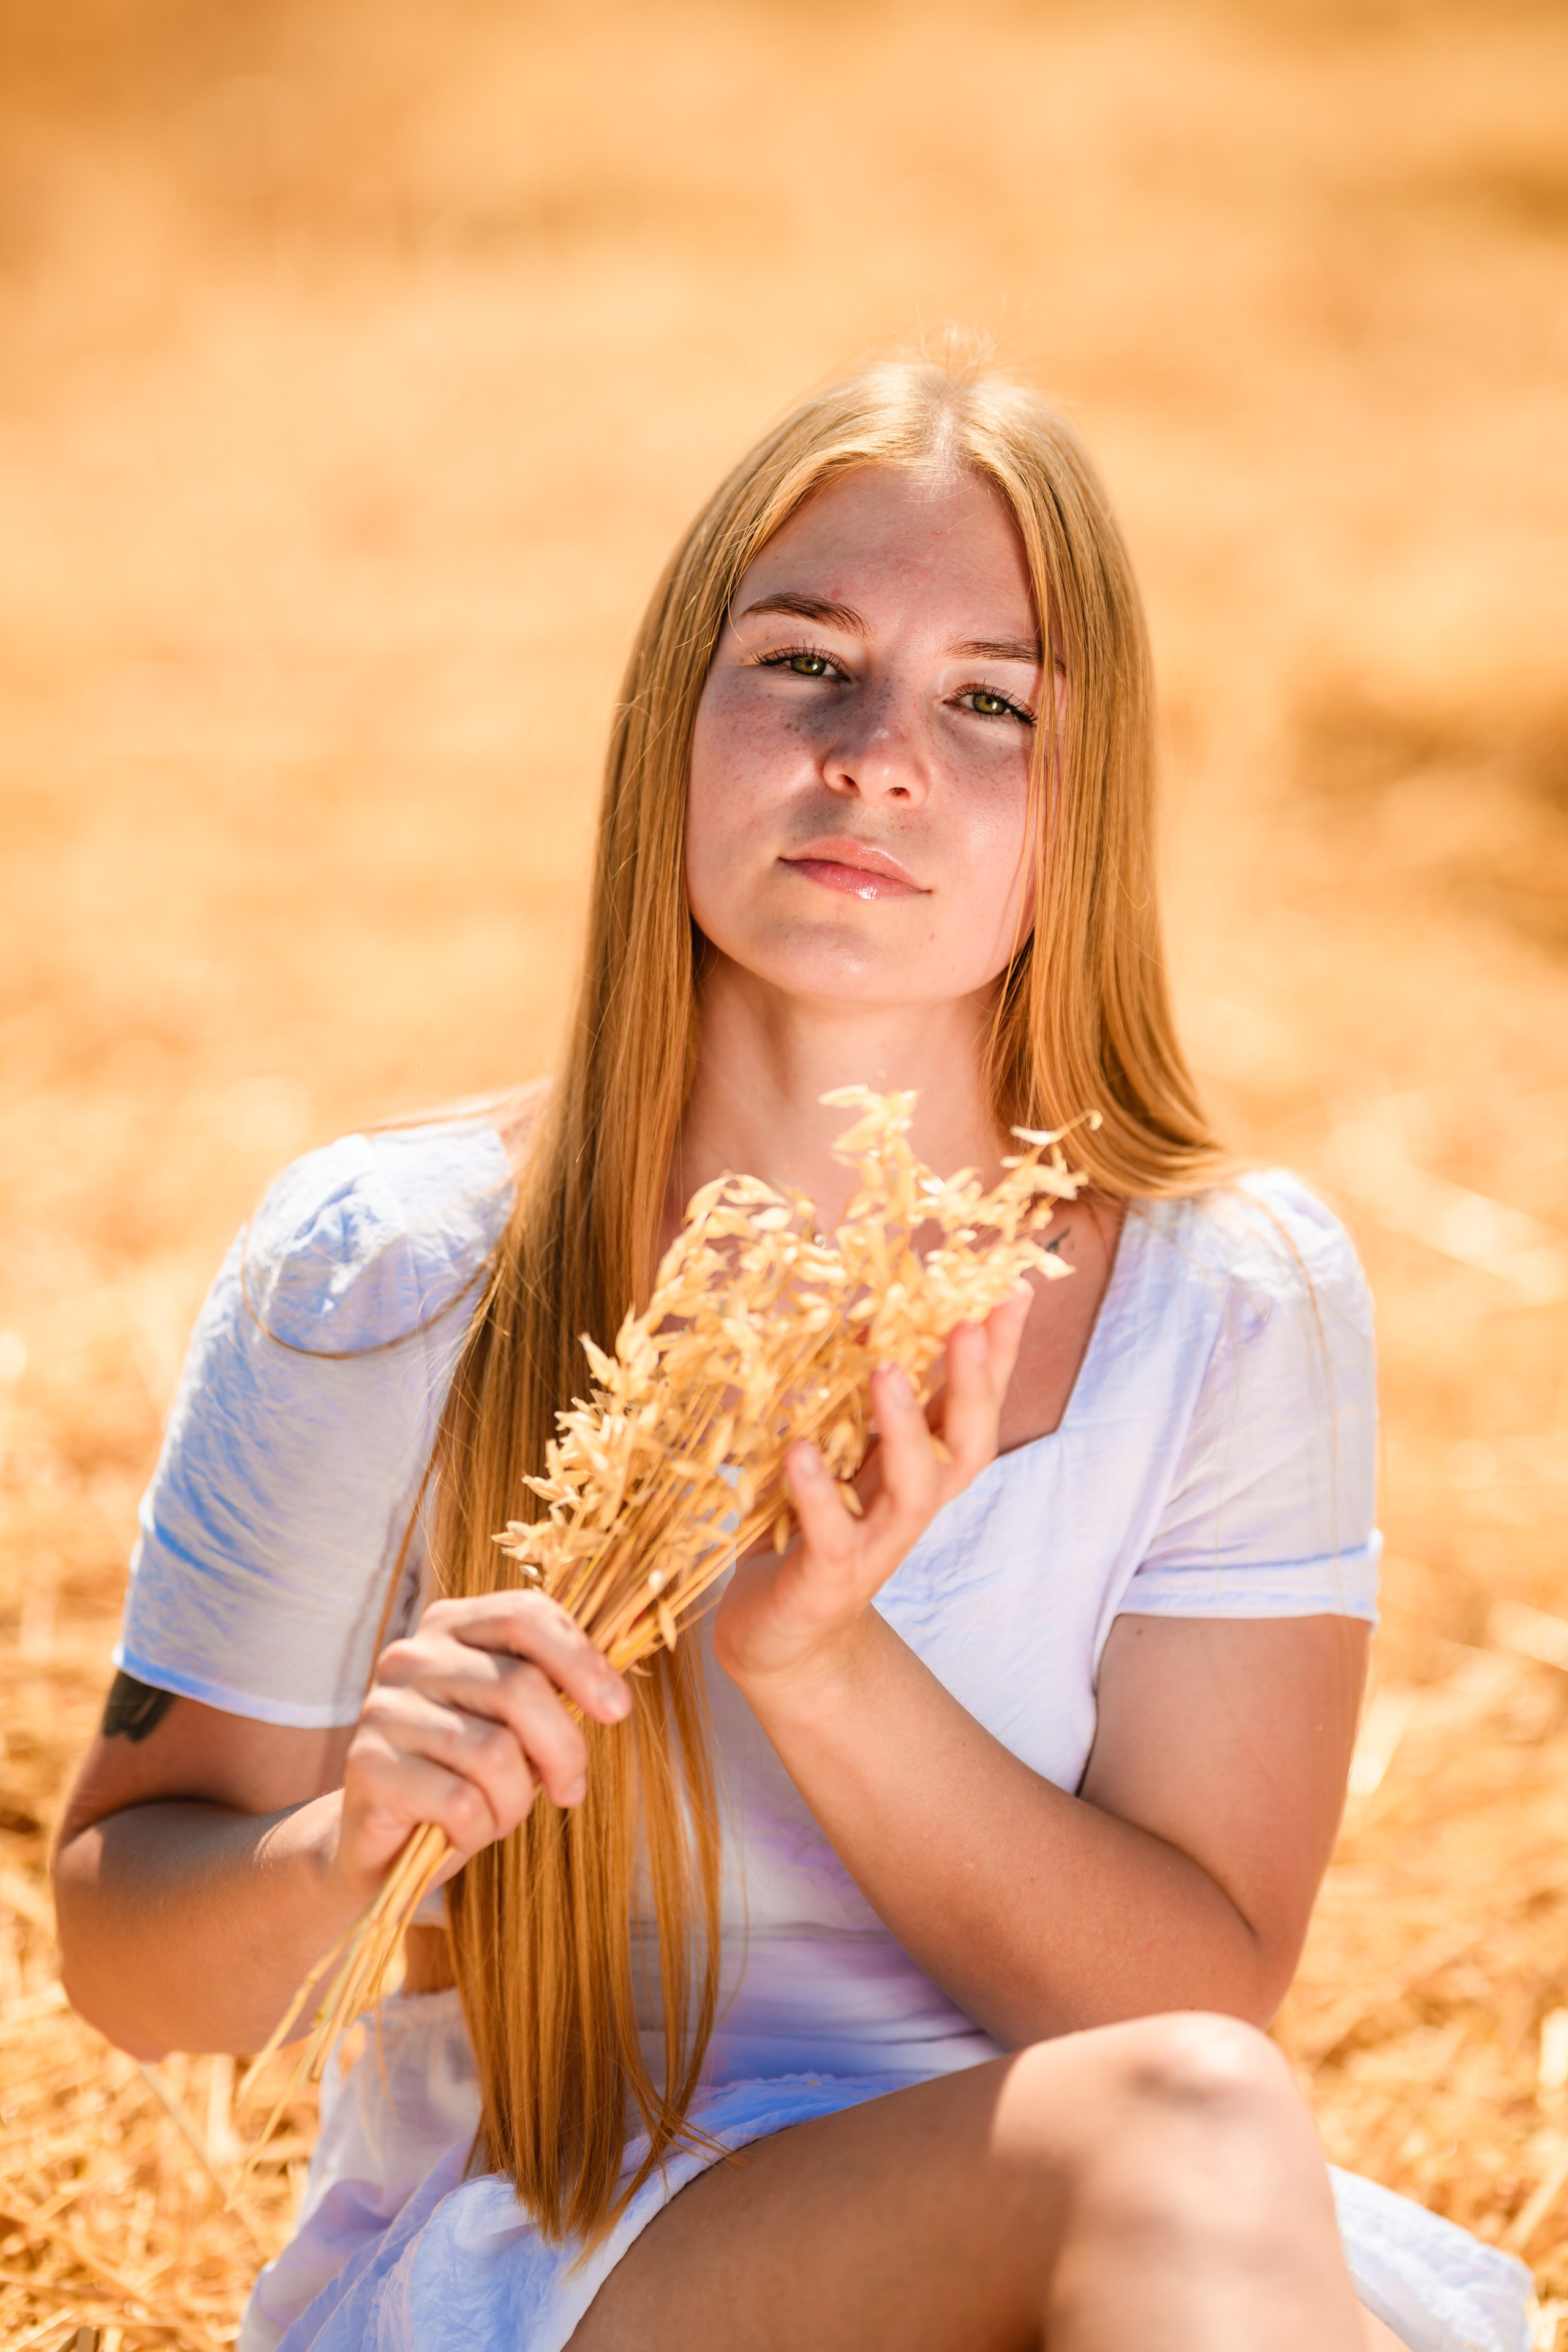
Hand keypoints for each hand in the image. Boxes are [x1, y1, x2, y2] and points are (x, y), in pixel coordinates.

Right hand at [330, 1592, 631, 1903]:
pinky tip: (462, 1832)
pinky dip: (479, 1829)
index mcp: (450, 1626)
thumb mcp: (513, 1728)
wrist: (380, 1845)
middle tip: (569, 1790)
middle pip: (520, 1687)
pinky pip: (460, 1802)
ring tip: (500, 1815)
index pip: (524, 1615)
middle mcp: (411, 1656)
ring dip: (515, 1802)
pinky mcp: (367, 1765)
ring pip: (495, 1752)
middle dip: (563, 1749)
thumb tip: (611, 1696)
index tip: (617, 1710)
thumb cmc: (462, 1778)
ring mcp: (384, 1708)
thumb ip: (548, 1697)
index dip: (581, 1660)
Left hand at [713, 1285, 1032, 1697]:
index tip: (1012, 1288)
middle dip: (975, 1384)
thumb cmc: (811, 1530)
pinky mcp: (827, 1580)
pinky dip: (818, 1494)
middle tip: (970, 1321)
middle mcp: (911, 1508)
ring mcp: (874, 1547)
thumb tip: (866, 1317)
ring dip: (905, 1427)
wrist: (779, 1637)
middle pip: (966, 1446)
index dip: (998, 1353)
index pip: (973, 1405)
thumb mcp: (841, 1455)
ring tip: (887, 1369)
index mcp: (920, 1471)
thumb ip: (860, 1401)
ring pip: (913, 1490)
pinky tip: (799, 1452)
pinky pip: (831, 1535)